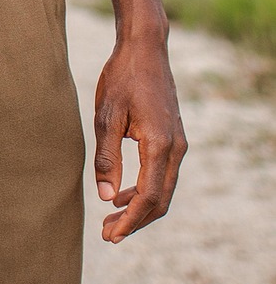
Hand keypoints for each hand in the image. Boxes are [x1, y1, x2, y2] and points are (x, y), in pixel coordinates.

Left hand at [93, 35, 186, 241]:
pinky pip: (163, 174)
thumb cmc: (122, 77)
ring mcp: (178, 142)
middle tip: (107, 234)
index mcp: (160, 145)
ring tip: (110, 217)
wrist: (144, 48)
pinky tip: (122, 192)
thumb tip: (106, 197)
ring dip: (139, 207)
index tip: (110, 235)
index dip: (130, 221)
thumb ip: (107, 158)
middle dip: (135, 221)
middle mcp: (175, 148)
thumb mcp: (107, 116)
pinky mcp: (173, 137)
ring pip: (163, 188)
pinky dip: (145, 188)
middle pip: (159, 200)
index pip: (148, 197)